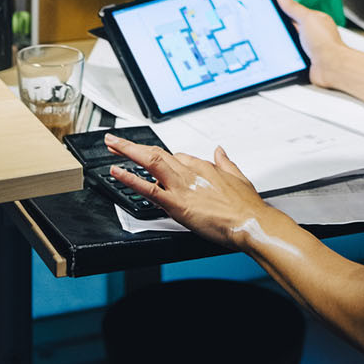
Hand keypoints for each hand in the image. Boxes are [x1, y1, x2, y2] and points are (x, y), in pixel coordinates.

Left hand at [104, 133, 268, 248]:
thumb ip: (226, 162)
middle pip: (157, 153)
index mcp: (204, 167)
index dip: (164, 158)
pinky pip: (148, 189)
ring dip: (128, 151)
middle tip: (116, 141)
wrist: (251, 222)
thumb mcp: (239, 176)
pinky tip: (117, 172)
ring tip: (111, 145)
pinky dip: (130, 179)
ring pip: (150, 162)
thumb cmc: (247, 206)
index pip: (178, 156)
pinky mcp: (176, 204)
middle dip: (135, 146)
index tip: (154, 160)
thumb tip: (220, 150)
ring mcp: (181, 187)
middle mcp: (190, 172)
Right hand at [275, 0, 348, 88]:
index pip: (294, 12)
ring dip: (282, 43)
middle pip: (289, 28)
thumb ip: (292, 7)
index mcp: (314, 20)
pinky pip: (288, 55)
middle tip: (269, 26)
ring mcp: (306, 48)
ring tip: (273, 41)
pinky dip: (283, 55)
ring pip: (287, 42)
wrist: (331, 67)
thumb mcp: (306, 18)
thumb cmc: (326, 43)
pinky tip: (278, 54)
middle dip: (280, 28)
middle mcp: (311, 34)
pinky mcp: (302, 60)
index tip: (269, 8)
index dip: (281, 11)